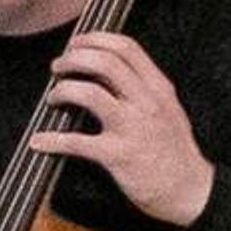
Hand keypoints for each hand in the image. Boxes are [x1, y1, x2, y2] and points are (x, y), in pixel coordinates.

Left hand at [31, 33, 213, 225]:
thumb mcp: (167, 109)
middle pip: (105, 62)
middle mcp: (147, 102)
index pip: (126, 47)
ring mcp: (132, 128)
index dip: (95, 39)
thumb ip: (141, 88)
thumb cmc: (174, 150)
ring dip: (63, 91)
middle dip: (73, 59)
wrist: (190, 190)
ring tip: (53, 98)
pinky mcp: (118, 155)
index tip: (75, 44)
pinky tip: (40, 141)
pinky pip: (77, 142)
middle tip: (58, 67)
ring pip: (89, 93)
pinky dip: (52, 140)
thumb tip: (104, 69)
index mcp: (158, 88)